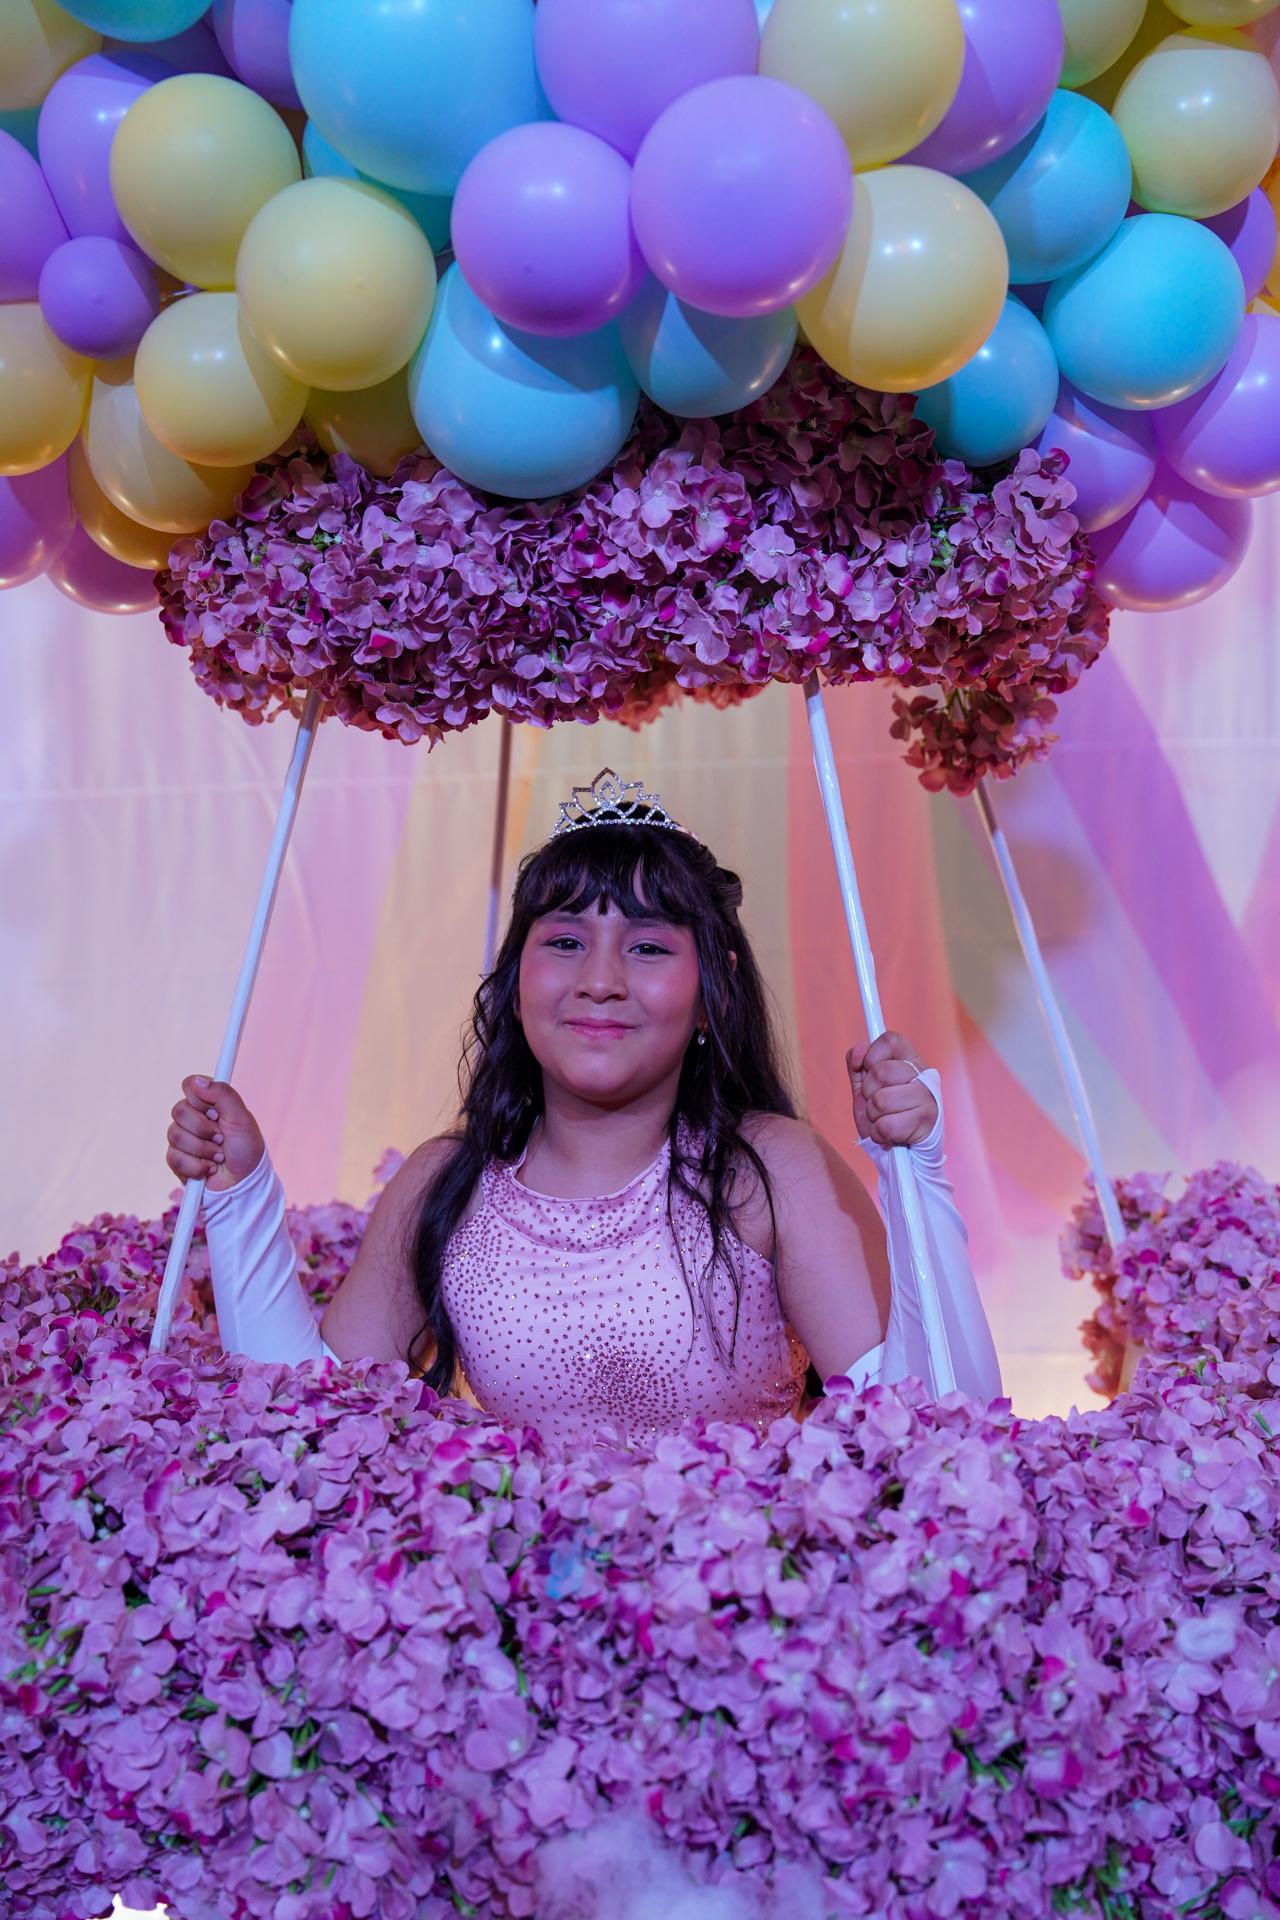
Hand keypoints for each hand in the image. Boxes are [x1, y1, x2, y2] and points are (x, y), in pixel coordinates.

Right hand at [167, 1076, 263, 1192]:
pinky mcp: (177, 1159)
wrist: (243, 1182)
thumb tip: (198, 1081)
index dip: (200, 1099)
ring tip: (219, 1156)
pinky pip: (174, 1157)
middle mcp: (192, 1117)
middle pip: (179, 1111)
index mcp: (208, 1102)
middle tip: (222, 1138)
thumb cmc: (246, 1148)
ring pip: (175, 1135)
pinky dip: (197, 1166)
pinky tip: (210, 1168)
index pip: (189, 1085)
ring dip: (204, 1150)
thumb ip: (223, 1094)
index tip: (217, 1112)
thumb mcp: (242, 1118)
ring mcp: (182, 1138)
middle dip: (205, 1129)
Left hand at [846, 1031, 938, 1148]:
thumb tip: (857, 1048)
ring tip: (883, 1120)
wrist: (904, 1152)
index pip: (890, 1040)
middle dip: (868, 1094)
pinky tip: (889, 1135)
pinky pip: (886, 1125)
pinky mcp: (925, 1122)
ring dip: (873, 1116)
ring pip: (880, 1101)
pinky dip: (879, 1134)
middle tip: (877, 1104)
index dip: (872, 1054)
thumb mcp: (866, 1089)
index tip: (867, 1069)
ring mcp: (927, 1098)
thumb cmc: (886, 1115)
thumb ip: (858, 1067)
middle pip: (881, 1072)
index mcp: (910, 1060)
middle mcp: (923, 1075)